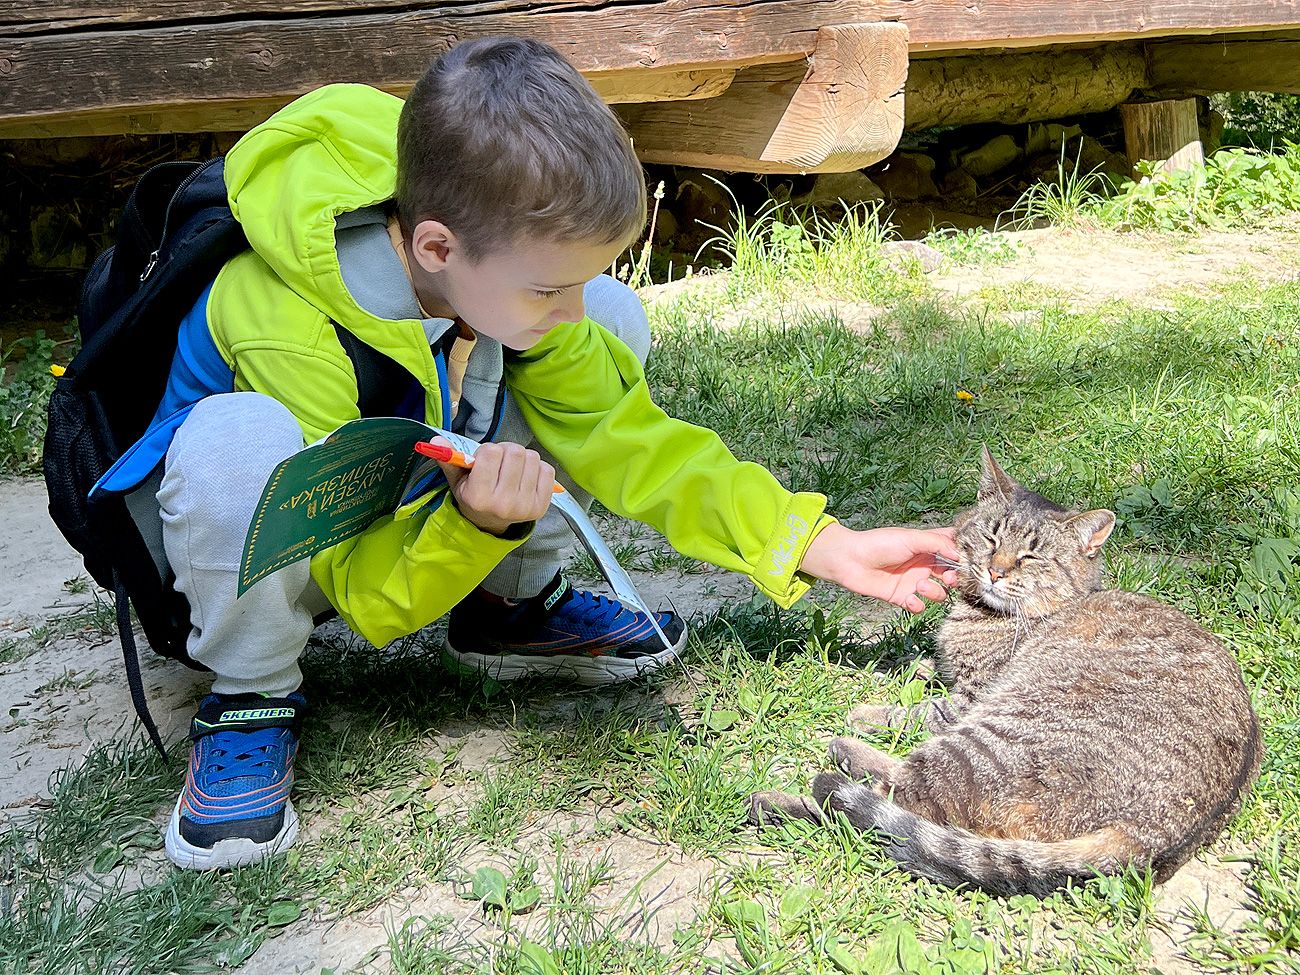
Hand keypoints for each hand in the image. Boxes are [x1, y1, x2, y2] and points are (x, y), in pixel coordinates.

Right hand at [432, 438, 554, 536]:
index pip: (491, 452)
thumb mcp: (457, 480)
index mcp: (479, 496)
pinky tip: (525, 477)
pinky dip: (537, 468)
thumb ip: (449, 459)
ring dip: (522, 458)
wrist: (491, 523)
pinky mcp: (542, 506)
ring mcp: (525, 506)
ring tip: (512, 470)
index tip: (484, 462)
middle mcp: (503, 503)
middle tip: (500, 463)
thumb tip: (436, 441)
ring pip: (532, 458)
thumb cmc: (474, 496)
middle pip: (515, 452)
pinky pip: (548, 470)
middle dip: (506, 451)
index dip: (487, 451)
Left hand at [799, 522, 960, 613]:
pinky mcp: (902, 597)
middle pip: (950, 574)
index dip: (963, 556)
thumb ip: (938, 544)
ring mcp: (913, 582)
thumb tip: (961, 555)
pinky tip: (909, 598)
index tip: (971, 561)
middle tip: (950, 579)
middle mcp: (923, 564)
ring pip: (938, 593)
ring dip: (935, 592)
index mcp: (926, 547)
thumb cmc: (879, 543)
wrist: (849, 560)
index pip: (953, 550)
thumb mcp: (911, 538)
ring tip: (920, 586)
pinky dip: (918, 605)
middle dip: (954, 579)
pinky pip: (919, 606)